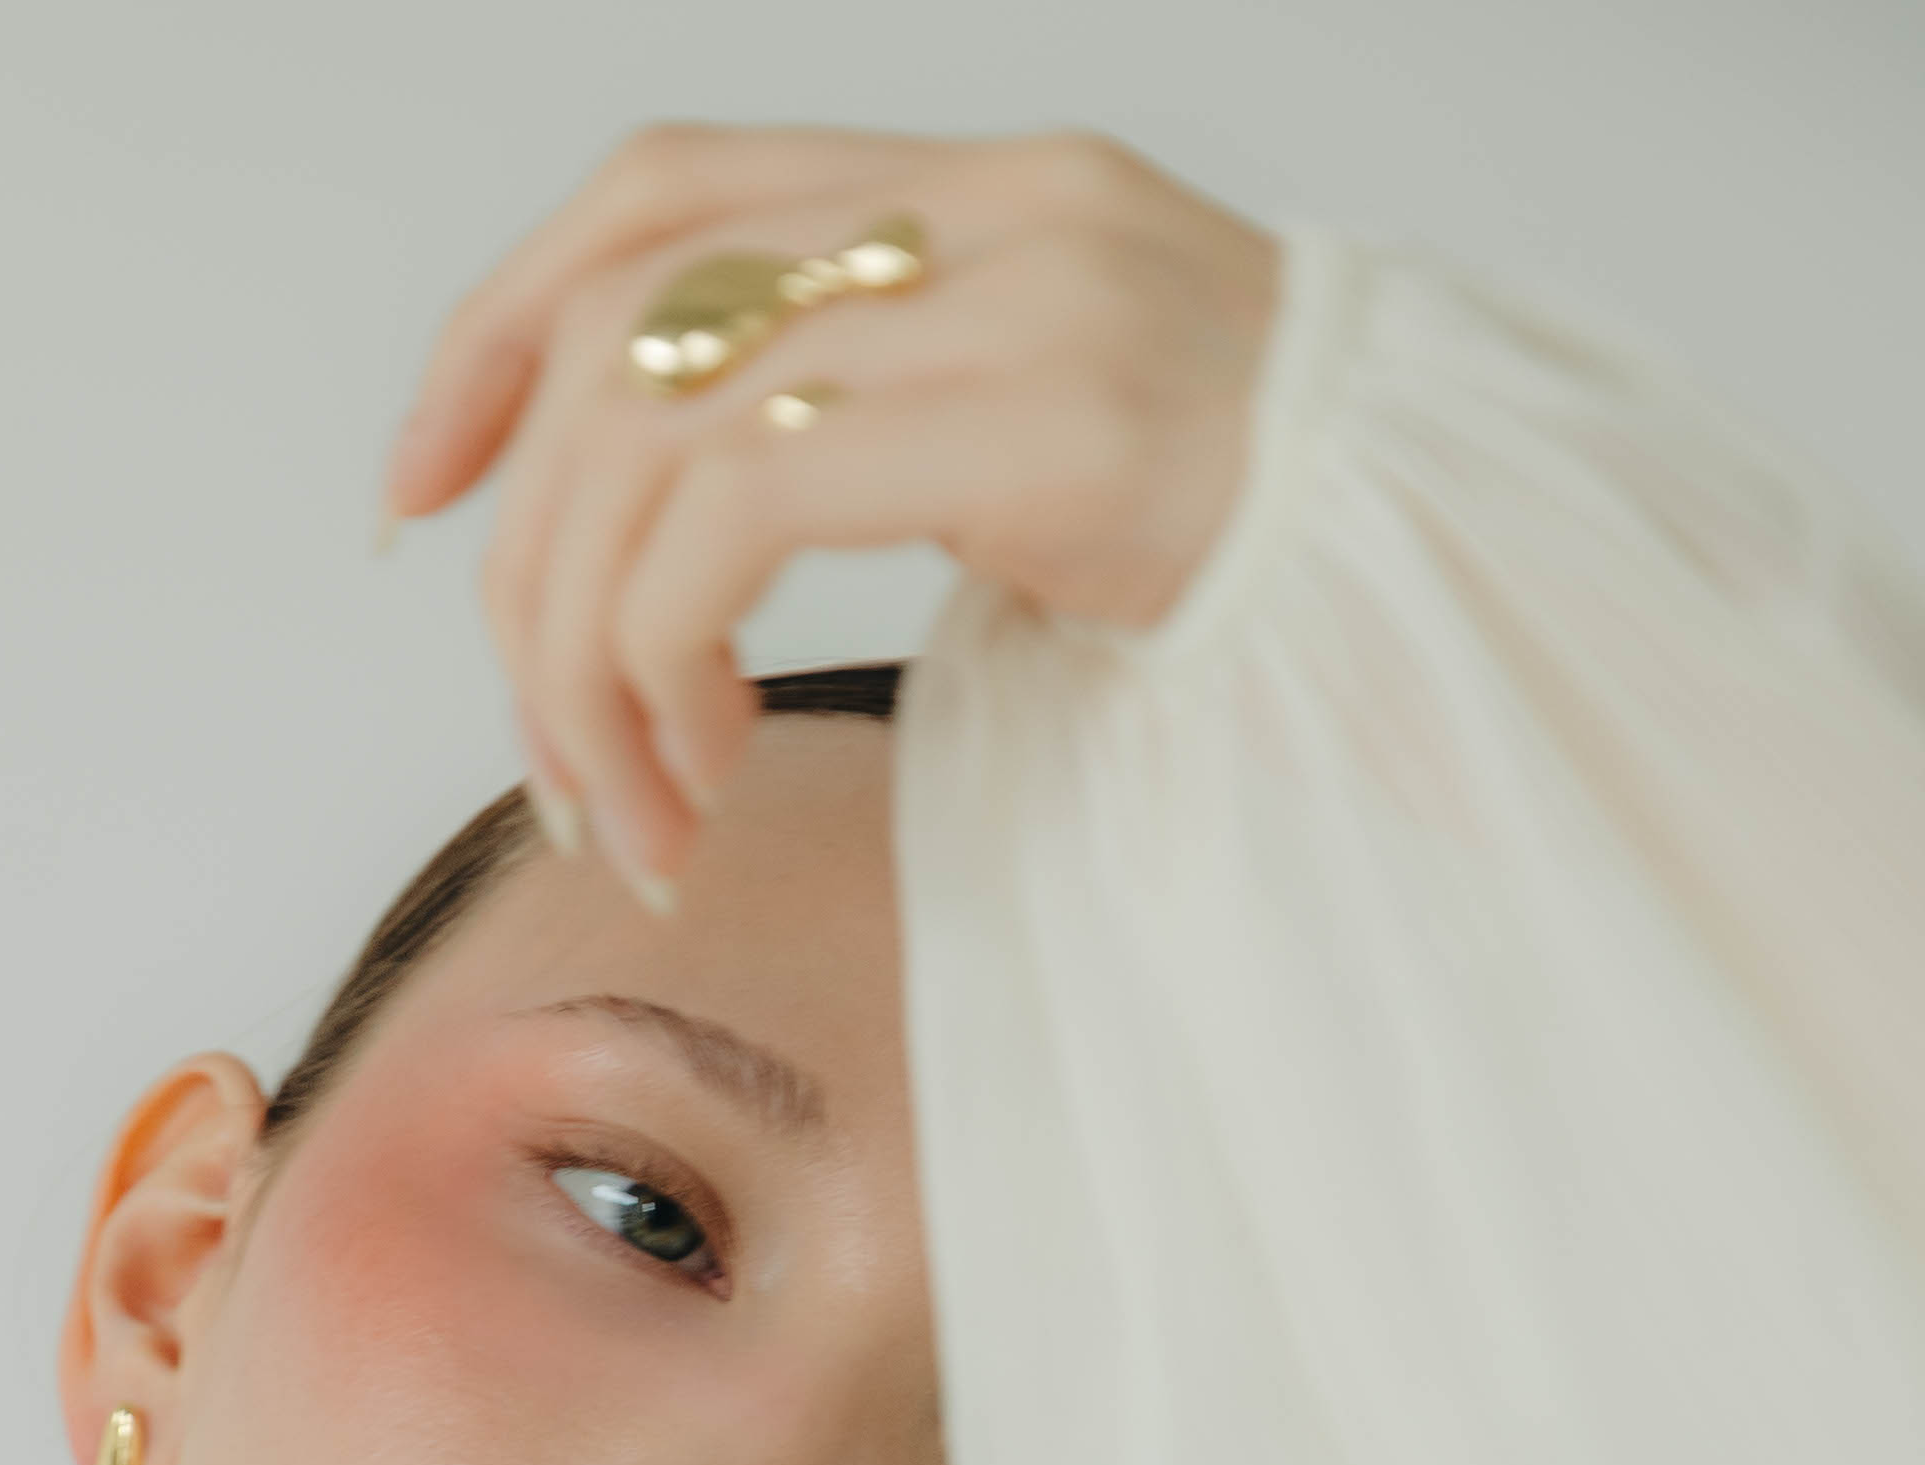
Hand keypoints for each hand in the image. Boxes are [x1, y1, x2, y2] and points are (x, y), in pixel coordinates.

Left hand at [381, 124, 1280, 906]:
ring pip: (651, 436)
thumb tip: (679, 570)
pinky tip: (707, 782)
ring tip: (640, 815)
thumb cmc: (1285, 583)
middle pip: (622, 331)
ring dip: (588, 662)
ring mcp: (1029, 305)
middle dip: (527, 570)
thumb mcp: (1060, 470)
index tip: (421, 493)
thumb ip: (899, 445)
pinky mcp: (1049, 433)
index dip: (499, 328)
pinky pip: (737, 519)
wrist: (1503, 604)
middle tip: (560, 764)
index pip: (665, 189)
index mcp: (989, 191)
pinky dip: (663, 666)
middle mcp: (998, 210)